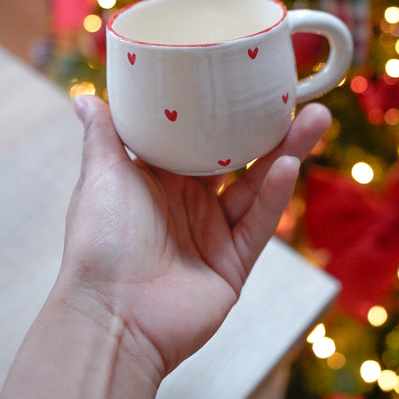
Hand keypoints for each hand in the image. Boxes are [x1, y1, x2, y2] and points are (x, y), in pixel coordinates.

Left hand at [57, 95, 330, 380]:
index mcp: (158, 179)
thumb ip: (103, 134)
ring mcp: (212, 234)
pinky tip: (289, 165)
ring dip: (286, 153)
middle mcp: (188, 203)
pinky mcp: (232, 264)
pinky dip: (274, 195)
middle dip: (268, 129)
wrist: (111, 316)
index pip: (198, 138)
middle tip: (295, 96)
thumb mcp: (101, 175)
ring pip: (257, 186)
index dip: (223, 112)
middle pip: (237, 158)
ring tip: (316, 119)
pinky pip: (258, 224)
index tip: (247, 82)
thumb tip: (83, 95)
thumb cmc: (99, 241)